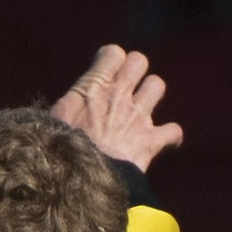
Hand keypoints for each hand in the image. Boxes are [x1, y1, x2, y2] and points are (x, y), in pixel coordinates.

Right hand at [51, 44, 182, 170]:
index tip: (105, 76)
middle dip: (134, 72)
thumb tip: (71, 107)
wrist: (81, 178)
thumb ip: (72, 105)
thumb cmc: (62, 151)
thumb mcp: (56, 119)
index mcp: (93, 86)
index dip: (111, 62)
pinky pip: (174, 131)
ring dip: (151, 95)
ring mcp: (137, 116)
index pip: (113, 53)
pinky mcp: (151, 141)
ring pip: (157, 85)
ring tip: (141, 110)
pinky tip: (164, 142)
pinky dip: (171, 137)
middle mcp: (118, 95)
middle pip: (139, 61)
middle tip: (124, 90)